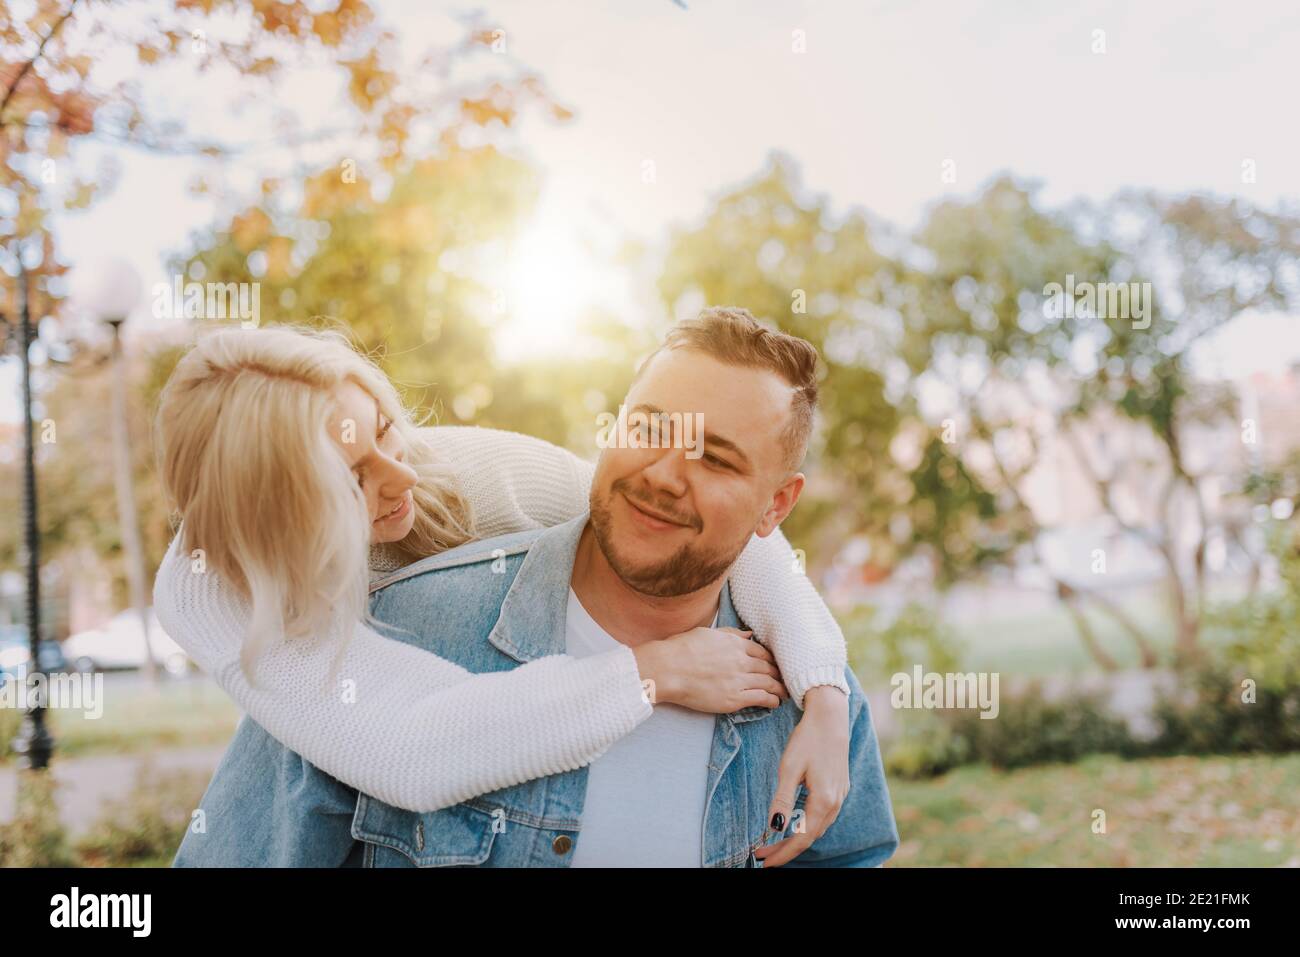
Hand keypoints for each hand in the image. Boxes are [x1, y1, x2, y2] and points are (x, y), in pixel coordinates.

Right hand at [632, 627, 788, 712]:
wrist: (669, 669)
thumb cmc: (682, 649)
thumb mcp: (708, 633)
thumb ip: (730, 634)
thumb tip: (749, 634)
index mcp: (735, 644)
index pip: (762, 651)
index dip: (771, 659)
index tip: (775, 665)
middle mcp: (741, 661)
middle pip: (768, 667)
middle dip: (779, 674)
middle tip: (785, 680)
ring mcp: (739, 680)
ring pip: (769, 683)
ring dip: (780, 688)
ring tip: (785, 693)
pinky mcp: (734, 698)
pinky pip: (761, 698)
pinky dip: (772, 700)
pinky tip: (775, 703)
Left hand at [755, 684, 849, 867]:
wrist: (831, 717)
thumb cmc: (808, 739)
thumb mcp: (789, 768)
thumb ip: (782, 799)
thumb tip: (774, 827)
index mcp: (824, 800)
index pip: (802, 838)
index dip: (783, 853)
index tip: (765, 862)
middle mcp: (835, 802)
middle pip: (810, 836)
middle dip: (786, 849)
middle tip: (763, 854)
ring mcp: (840, 796)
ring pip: (818, 828)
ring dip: (797, 838)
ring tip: (774, 843)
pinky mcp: (840, 788)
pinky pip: (823, 817)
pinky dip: (807, 826)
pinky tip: (794, 823)